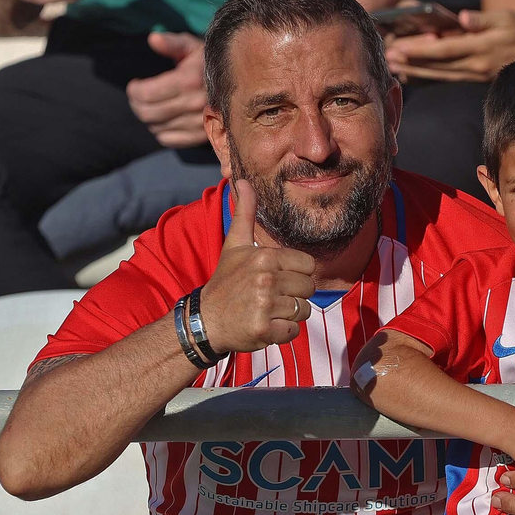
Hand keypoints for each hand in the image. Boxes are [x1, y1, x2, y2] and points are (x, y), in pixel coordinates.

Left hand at [127, 33, 206, 147]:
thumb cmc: (208, 61)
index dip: (134, 91)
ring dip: (148, 118)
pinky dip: (160, 131)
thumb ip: (172, 43)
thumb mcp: (192, 46)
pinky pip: (169, 140)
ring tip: (151, 106)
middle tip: (137, 97)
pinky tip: (163, 119)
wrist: (239, 82)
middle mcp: (194, 104)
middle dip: (136, 105)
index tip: (134, 85)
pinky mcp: (203, 136)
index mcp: (189, 80)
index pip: (147, 94)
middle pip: (148, 114)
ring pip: (157, 128)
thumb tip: (153, 39)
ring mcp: (199, 122)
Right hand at [199, 179, 316, 351]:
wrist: (205, 320)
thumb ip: (245, 214)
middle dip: (293, 296)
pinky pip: (293, 331)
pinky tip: (264, 326)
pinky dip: (282, 333)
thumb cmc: (225, 282)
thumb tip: (243, 181)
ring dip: (289, 315)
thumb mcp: (234, 245)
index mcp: (264, 257)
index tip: (275, 279)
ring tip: (266, 311)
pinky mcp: (264, 329)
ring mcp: (265, 305)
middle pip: (309, 289)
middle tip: (269, 298)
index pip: (308, 267)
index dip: (295, 275)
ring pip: (303, 311)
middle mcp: (266, 279)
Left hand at [386, 9, 514, 82]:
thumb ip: (483, 19)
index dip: (421, 51)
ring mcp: (474, 75)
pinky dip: (428, 77)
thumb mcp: (507, 18)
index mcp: (482, 48)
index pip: (445, 50)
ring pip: (439, 75)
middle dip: (411, 63)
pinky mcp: (473, 78)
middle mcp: (475, 66)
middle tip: (387, 59)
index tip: (401, 48)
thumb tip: (463, 18)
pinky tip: (412, 74)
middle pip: (437, 66)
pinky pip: (447, 78)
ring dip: (416, 72)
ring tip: (394, 68)